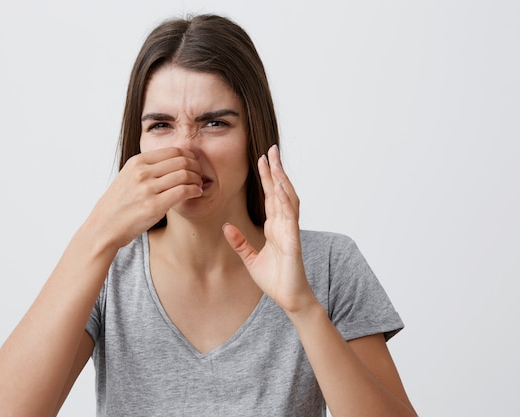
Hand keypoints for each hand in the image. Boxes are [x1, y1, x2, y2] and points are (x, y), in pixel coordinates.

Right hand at [87, 147, 202, 248]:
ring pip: (185, 175)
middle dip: (196, 167)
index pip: (173, 151)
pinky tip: (196, 193)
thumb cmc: (118, 204)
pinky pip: (183, 192)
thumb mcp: (128, 177)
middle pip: (182, 161)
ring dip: (197, 180)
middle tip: (200, 176)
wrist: (104, 226)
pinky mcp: (154, 206)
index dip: (189, 157)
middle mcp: (142, 173)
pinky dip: (195, 191)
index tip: (194, 165)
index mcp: (137, 162)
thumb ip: (147, 168)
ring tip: (198, 185)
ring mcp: (147, 189)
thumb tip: (173, 161)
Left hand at [223, 145, 315, 312]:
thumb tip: (225, 226)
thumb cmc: (275, 280)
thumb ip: (239, 242)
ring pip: (288, 200)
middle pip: (280, 192)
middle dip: (276, 171)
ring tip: (276, 163)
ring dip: (283, 180)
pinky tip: (281, 189)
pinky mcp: (293, 243)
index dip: (267, 177)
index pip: (270, 196)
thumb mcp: (250, 259)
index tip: (261, 159)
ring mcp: (290, 232)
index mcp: (275, 227)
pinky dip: (286, 203)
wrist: (289, 299)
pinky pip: (290, 219)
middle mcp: (284, 225)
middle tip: (271, 149)